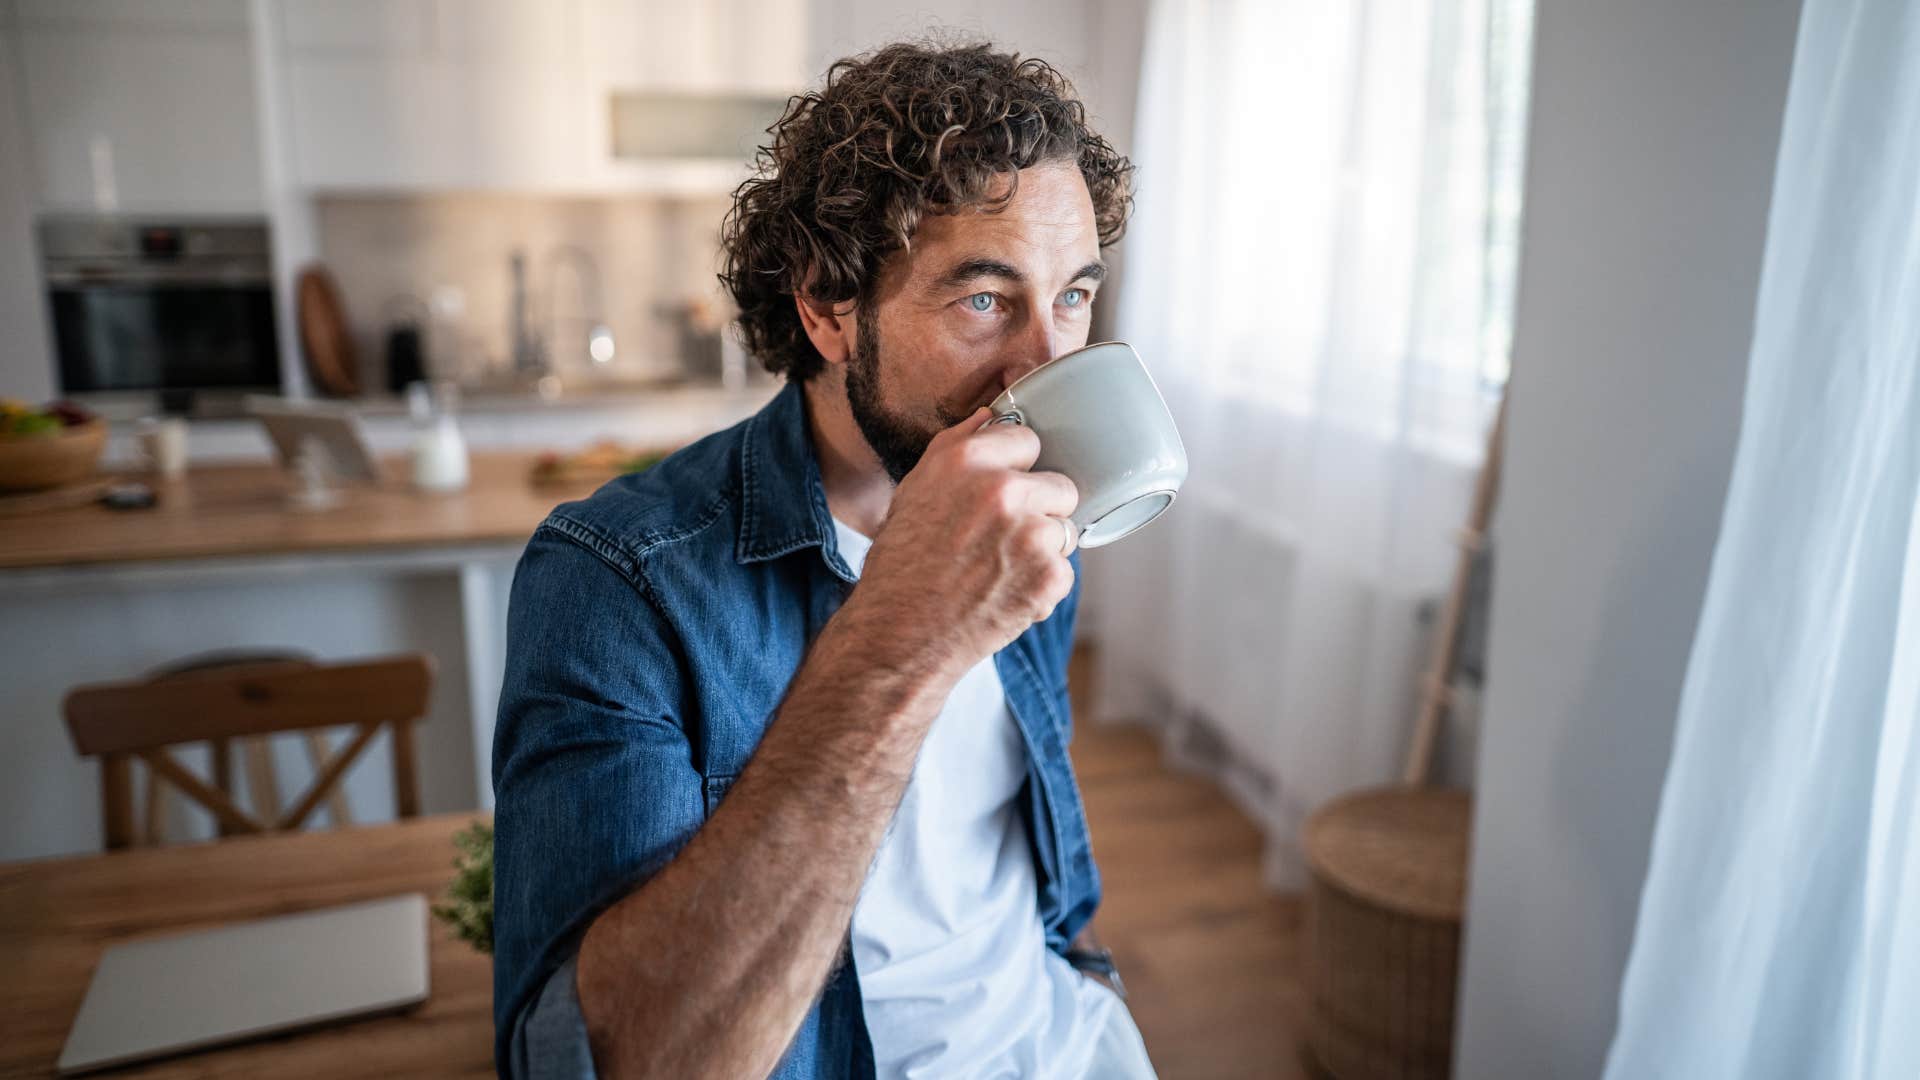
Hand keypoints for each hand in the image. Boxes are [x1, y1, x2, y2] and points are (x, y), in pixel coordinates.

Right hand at [842, 408, 1078, 678]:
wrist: (899, 634)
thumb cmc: (902, 564)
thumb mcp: (915, 490)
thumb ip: (955, 447)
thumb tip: (991, 417)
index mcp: (967, 460)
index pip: (1029, 440)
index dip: (1018, 470)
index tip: (1002, 494)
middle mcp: (1002, 490)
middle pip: (1061, 486)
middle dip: (1040, 512)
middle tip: (1002, 541)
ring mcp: (1031, 534)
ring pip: (1066, 532)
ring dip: (1042, 552)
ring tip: (998, 571)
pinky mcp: (1049, 576)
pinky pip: (1065, 572)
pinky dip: (1041, 589)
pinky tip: (1004, 595)